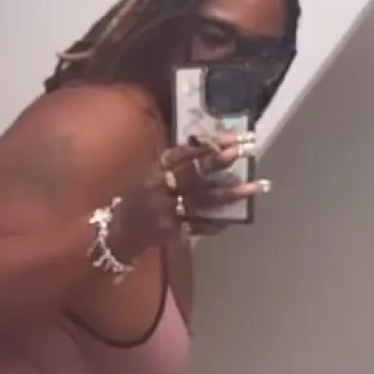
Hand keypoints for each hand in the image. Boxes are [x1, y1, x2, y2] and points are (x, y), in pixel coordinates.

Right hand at [109, 134, 268, 258]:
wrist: (118, 234)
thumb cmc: (137, 202)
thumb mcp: (149, 177)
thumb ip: (174, 166)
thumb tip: (209, 149)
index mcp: (154, 172)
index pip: (180, 154)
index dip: (205, 145)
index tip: (229, 138)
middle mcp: (159, 189)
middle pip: (193, 174)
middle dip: (219, 162)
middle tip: (244, 152)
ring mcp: (166, 211)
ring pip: (202, 201)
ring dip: (230, 194)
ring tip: (255, 187)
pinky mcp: (171, 231)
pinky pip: (198, 226)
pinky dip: (216, 222)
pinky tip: (234, 217)